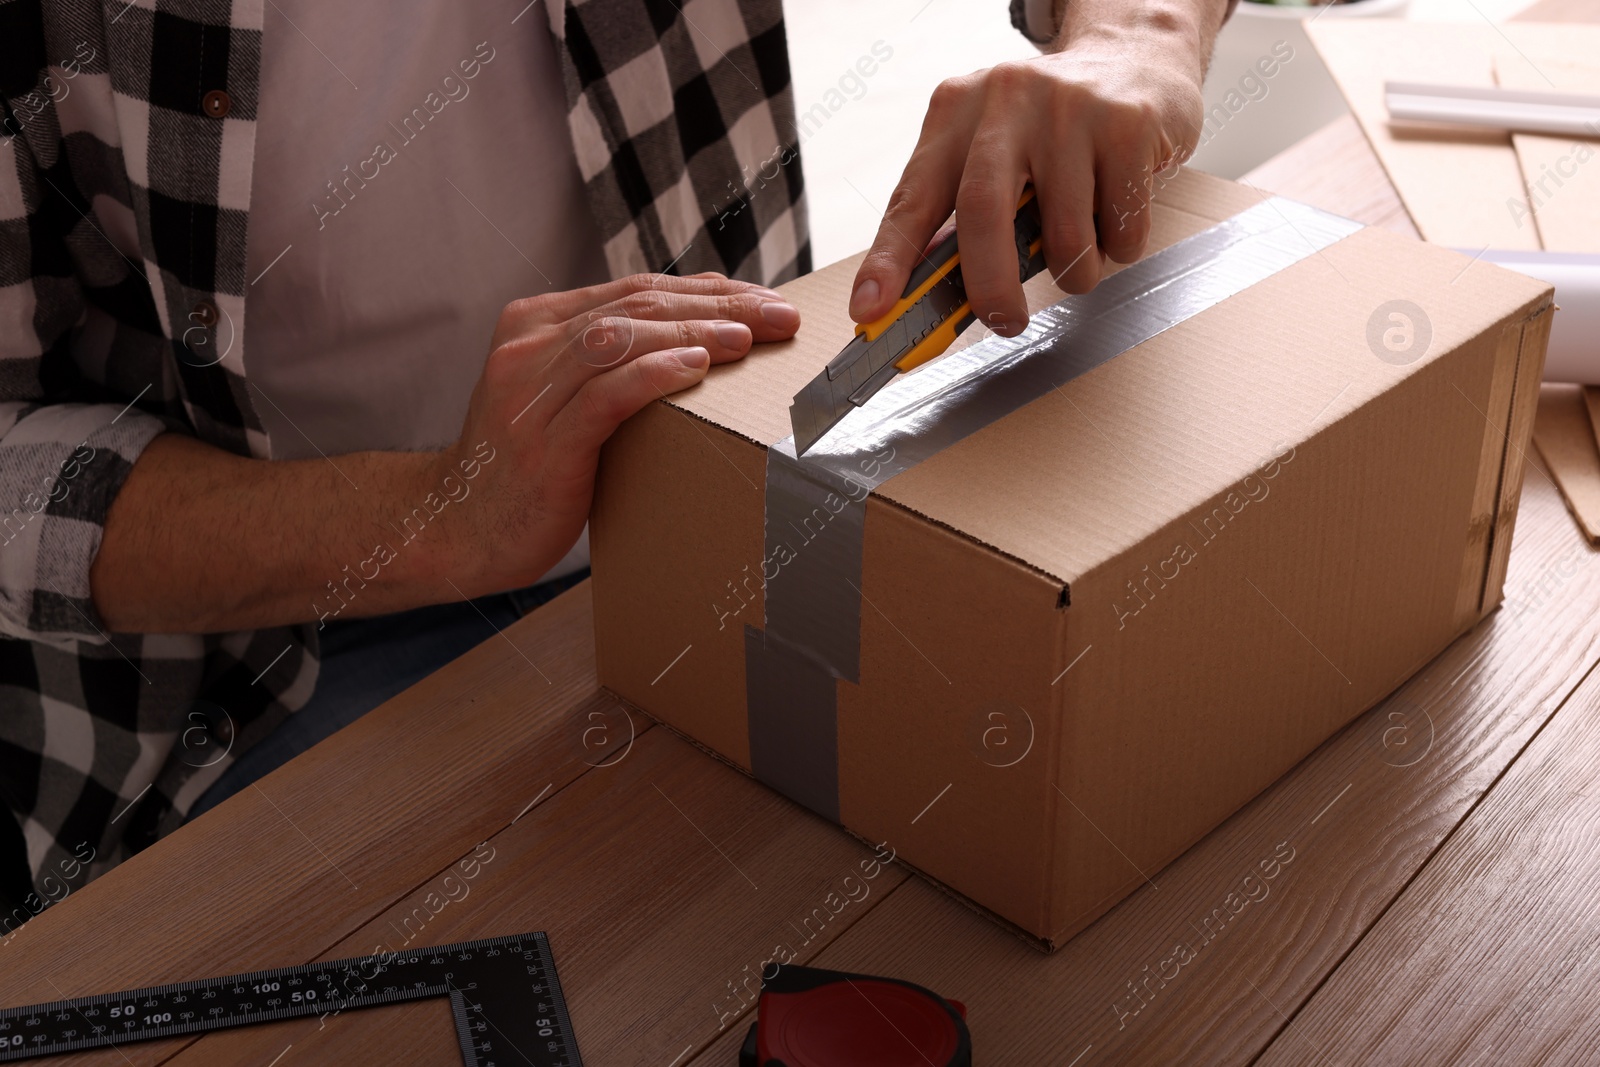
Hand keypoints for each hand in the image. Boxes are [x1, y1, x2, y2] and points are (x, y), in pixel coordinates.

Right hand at [432, 272, 800, 595]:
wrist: (456, 528)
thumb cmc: (527, 467)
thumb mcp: (561, 397)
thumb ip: (606, 364)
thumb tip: (694, 346)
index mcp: (535, 322)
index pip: (635, 290)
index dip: (706, 291)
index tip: (764, 299)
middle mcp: (529, 345)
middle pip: (638, 306)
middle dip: (719, 306)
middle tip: (781, 315)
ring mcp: (531, 392)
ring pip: (624, 340)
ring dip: (697, 333)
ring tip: (753, 336)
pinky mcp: (543, 440)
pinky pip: (607, 394)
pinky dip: (656, 374)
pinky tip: (697, 367)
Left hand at [850, 13, 1209, 336]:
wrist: (1132, 60)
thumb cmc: (1048, 129)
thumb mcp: (989, 155)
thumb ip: (957, 219)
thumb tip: (924, 303)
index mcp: (955, 113)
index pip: (912, 198)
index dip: (889, 261)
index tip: (869, 309)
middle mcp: (1004, 102)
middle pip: (981, 211)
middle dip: (990, 286)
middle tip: (1004, 321)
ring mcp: (1068, 108)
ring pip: (1065, 236)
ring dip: (1075, 271)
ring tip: (1080, 247)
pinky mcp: (1125, 125)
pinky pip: (1120, 229)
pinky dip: (1119, 246)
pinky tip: (1116, 208)